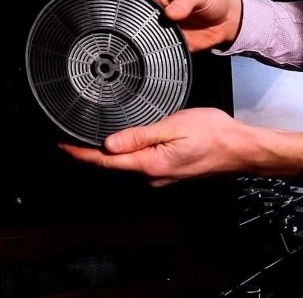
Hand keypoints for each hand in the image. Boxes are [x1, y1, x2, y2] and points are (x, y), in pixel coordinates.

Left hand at [60, 108, 302, 186]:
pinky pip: (138, 162)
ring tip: (88, 136)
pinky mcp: (167, 171)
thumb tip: (109, 144)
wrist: (241, 149)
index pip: (105, 160)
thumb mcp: (173, 126)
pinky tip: (120, 142)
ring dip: (106, 152)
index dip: (81, 153)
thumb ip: (139, 136)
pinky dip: (124, 152)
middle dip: (89, 152)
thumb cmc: (214, 134)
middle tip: (68, 137)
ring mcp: (160, 175)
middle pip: (112, 164)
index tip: (61, 144)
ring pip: (125, 163)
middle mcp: (152, 175)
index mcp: (149, 164)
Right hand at [136, 0, 242, 51]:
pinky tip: (160, 48)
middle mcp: (158, 13)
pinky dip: (158, 50)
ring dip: (146, 38)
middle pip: (139, 18)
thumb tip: (170, 13)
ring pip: (146, 35)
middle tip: (142, 26)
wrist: (228, 22)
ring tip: (152, 37)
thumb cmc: (213, 1)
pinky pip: (160, 48)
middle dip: (136, 23)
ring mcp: (163, 29)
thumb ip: (185, 2)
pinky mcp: (170, 43)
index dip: (131, 1)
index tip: (128, 8)